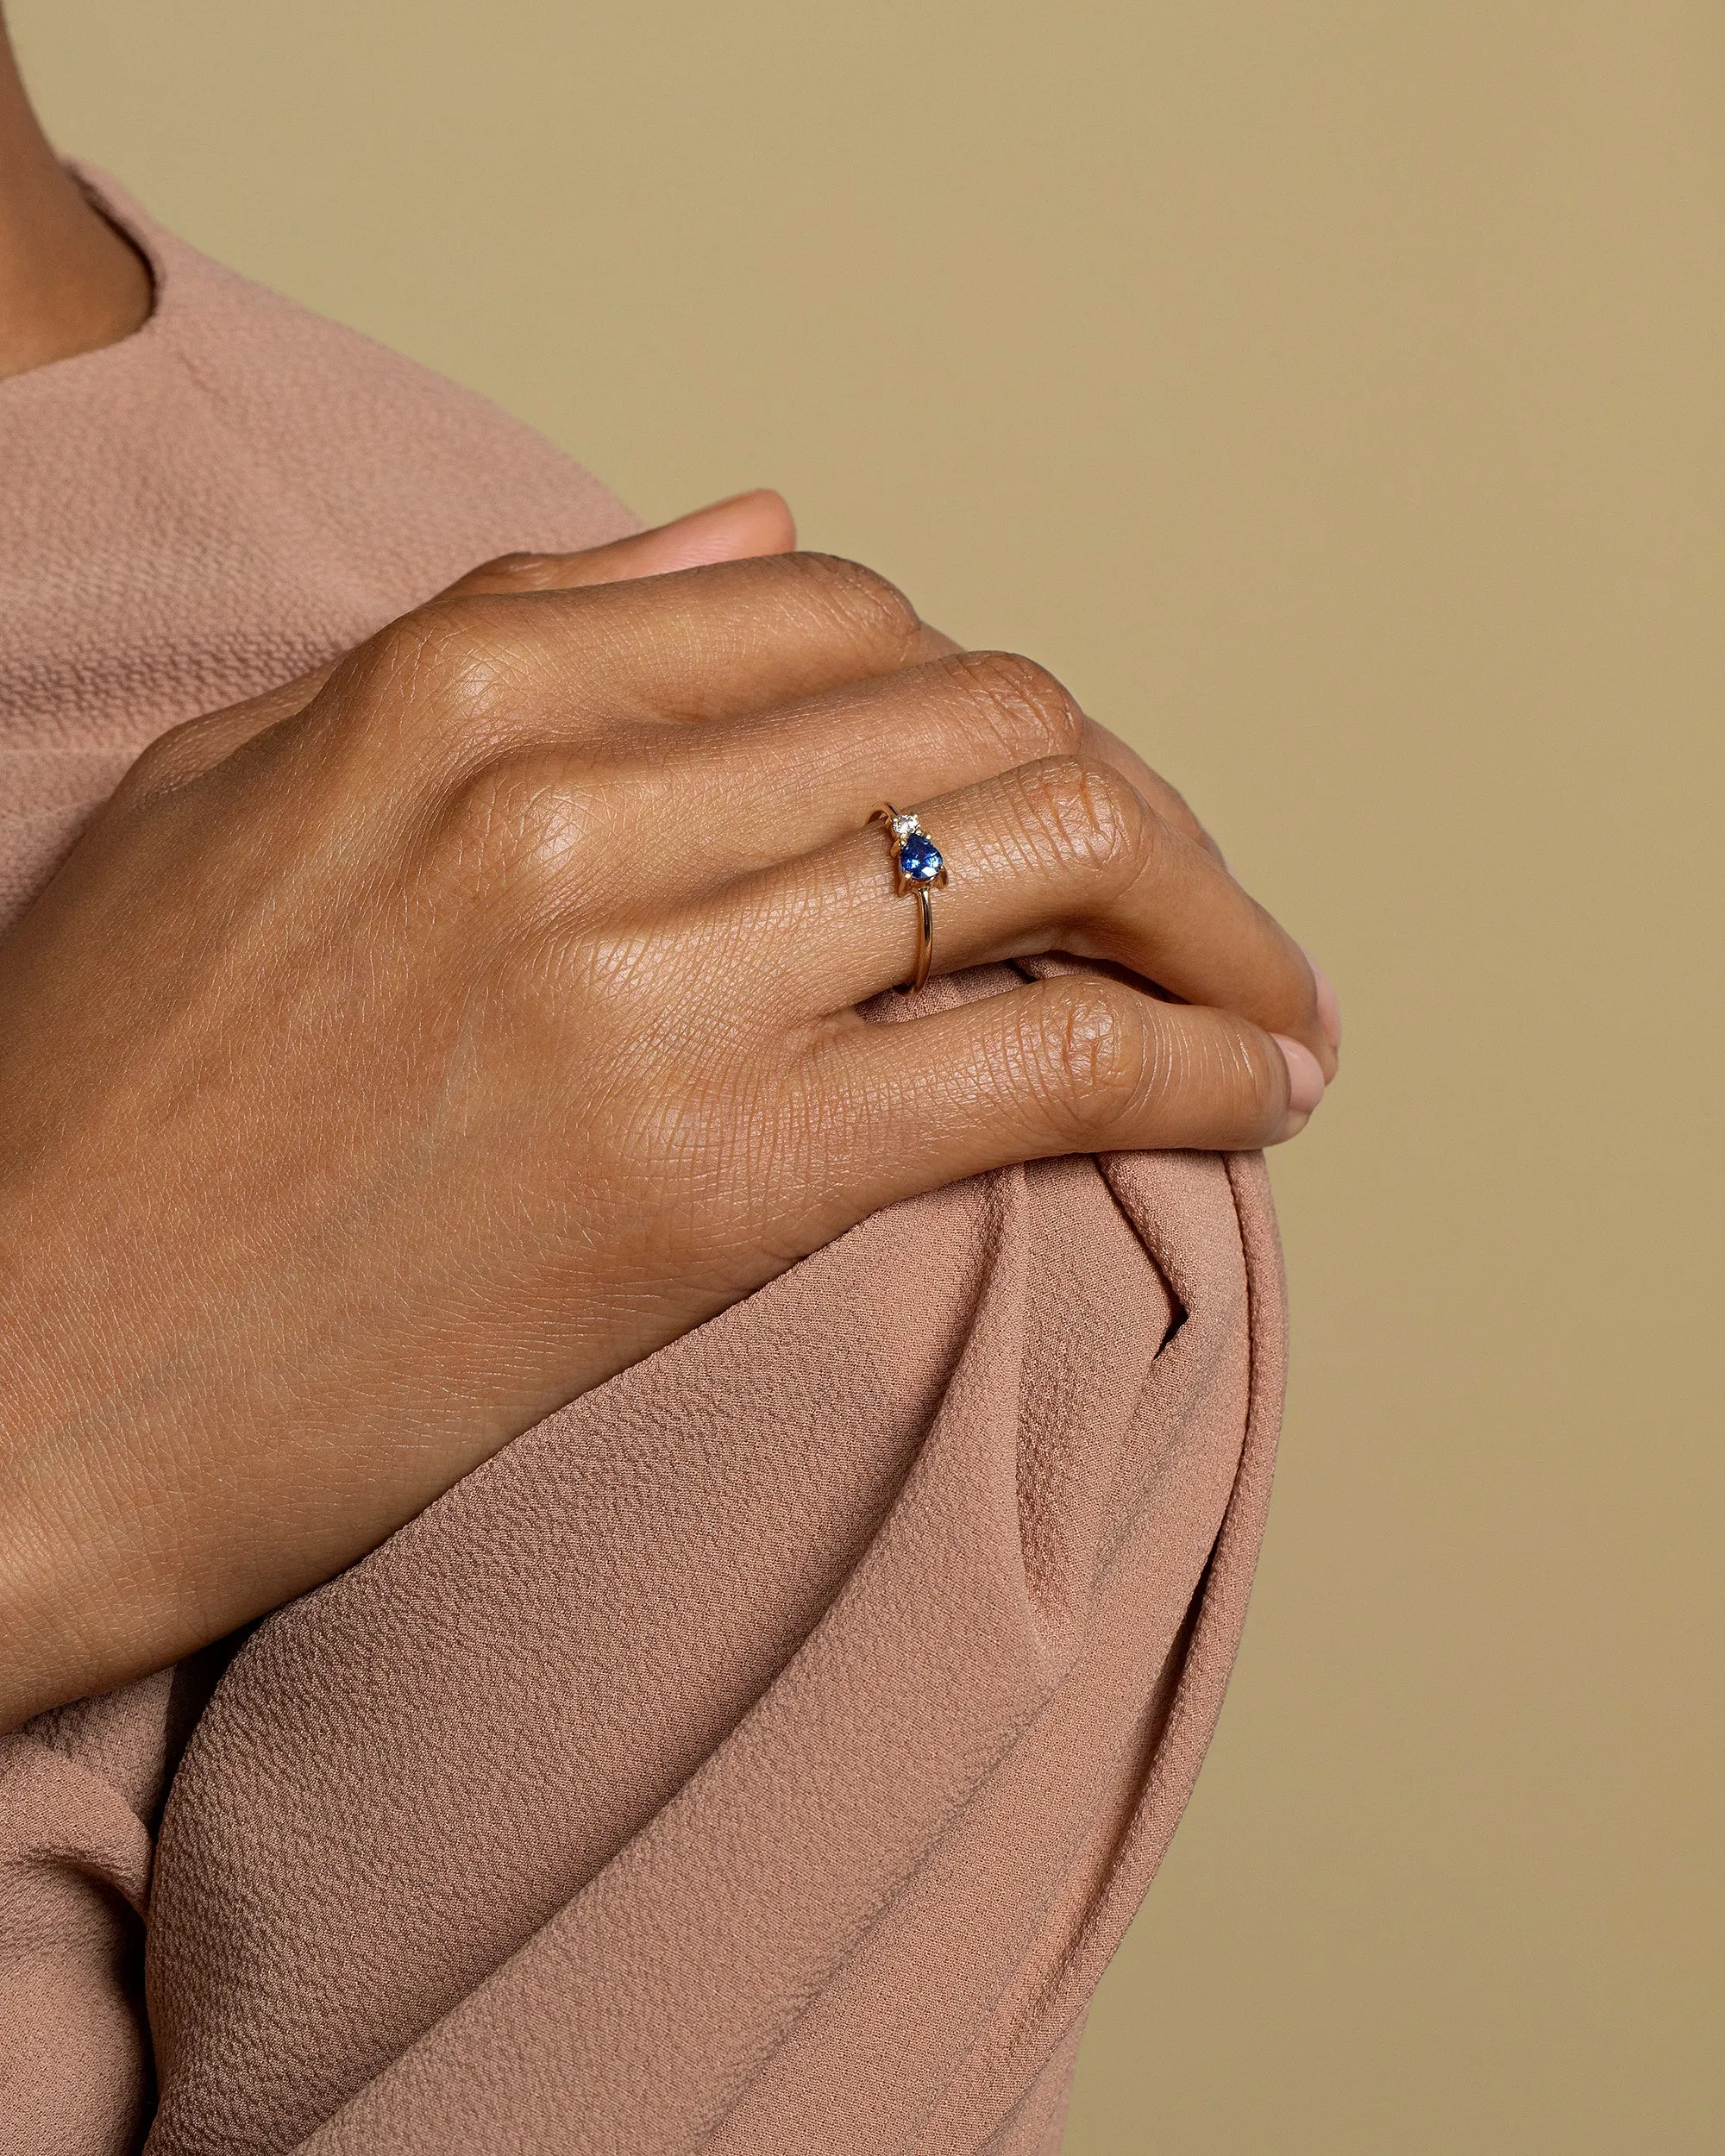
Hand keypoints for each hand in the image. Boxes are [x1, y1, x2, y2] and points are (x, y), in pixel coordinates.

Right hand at [0, 515, 1332, 1726]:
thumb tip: (754, 530)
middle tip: (1193, 904)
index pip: (843, 613)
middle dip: (1138, 806)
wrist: (15, 1384)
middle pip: (987, 712)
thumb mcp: (251, 782)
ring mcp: (644, 986)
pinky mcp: (706, 1185)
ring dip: (1212, 921)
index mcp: (455, 677)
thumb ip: (513, 623)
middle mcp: (567, 795)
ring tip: (1266, 1001)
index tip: (1047, 793)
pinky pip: (1044, 1065)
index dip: (988, 697)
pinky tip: (1262, 1093)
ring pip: (1056, 853)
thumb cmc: (103, 1104)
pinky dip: (1197, 1060)